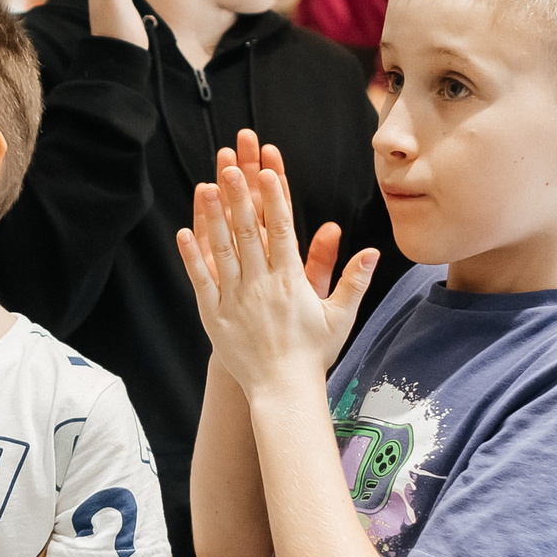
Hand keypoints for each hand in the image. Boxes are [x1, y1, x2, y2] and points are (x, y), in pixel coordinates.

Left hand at [177, 152, 377, 397]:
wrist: (283, 389)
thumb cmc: (312, 353)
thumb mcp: (339, 316)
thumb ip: (353, 280)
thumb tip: (372, 251)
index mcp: (291, 281)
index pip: (283, 231)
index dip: (274, 199)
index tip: (268, 172)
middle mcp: (262, 284)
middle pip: (250, 232)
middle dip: (240, 197)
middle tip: (232, 167)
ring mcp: (236, 298)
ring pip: (222, 250)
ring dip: (213, 217)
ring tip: (205, 186)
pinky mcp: (215, 314)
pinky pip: (201, 280)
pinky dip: (192, 256)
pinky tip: (184, 231)